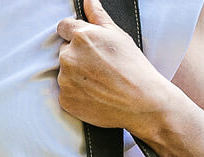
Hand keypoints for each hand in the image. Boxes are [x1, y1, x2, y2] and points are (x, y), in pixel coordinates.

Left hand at [56, 0, 175, 137]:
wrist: (140, 100)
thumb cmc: (133, 66)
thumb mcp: (118, 35)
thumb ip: (98, 16)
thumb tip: (88, 0)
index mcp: (81, 37)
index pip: (63, 27)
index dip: (73, 33)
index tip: (85, 43)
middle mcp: (68, 57)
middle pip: (64, 51)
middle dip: (77, 56)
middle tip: (99, 66)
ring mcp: (64, 80)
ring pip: (64, 73)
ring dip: (76, 75)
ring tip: (99, 81)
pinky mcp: (65, 99)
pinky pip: (66, 92)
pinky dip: (77, 93)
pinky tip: (95, 93)